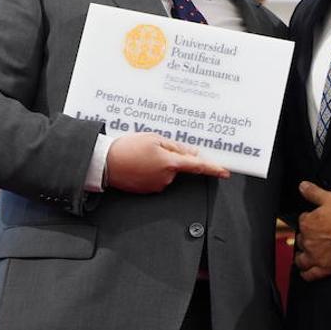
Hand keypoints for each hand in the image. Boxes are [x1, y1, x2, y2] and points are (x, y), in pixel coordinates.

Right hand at [105, 133, 229, 193]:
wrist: (105, 163)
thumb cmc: (128, 148)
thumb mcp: (154, 139)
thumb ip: (176, 147)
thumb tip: (192, 153)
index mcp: (170, 163)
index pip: (197, 166)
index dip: (213, 169)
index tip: (225, 172)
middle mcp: (166, 177)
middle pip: (178, 166)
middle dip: (170, 156)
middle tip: (152, 148)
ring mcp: (156, 186)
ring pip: (166, 171)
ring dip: (159, 163)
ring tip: (141, 155)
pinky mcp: (147, 190)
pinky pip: (156, 178)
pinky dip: (151, 170)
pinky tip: (138, 163)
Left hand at [294, 181, 330, 280]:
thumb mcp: (329, 198)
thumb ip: (313, 192)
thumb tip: (302, 186)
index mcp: (307, 224)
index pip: (302, 222)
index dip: (309, 221)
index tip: (316, 223)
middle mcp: (308, 241)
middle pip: (301, 240)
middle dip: (306, 238)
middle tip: (316, 237)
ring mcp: (315, 256)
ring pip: (301, 259)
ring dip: (302, 256)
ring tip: (306, 254)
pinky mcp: (324, 269)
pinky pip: (309, 274)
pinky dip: (306, 273)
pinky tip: (306, 271)